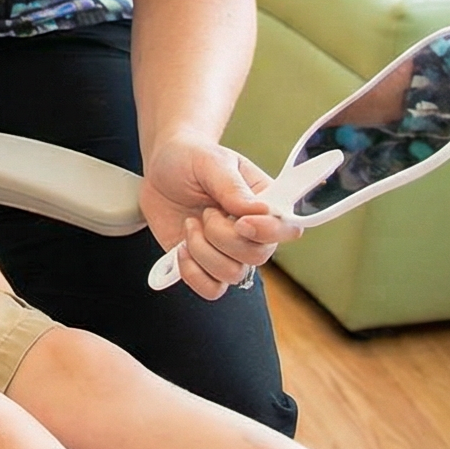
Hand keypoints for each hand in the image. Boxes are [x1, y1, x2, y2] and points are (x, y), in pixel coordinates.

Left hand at [141, 133, 299, 299]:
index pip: (288, 229)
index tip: (241, 222)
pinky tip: (181, 248)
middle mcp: (253, 233)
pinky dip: (192, 272)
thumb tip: (260, 211)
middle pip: (256, 257)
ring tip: (190, 225)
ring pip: (231, 274)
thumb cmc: (192, 159)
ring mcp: (229, 253)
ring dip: (202, 250)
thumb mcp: (210, 161)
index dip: (267, 232)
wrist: (161, 170)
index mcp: (265, 204)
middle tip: (206, 211)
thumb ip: (232, 186)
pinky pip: (210, 289)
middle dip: (222, 235)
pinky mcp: (206, 266)